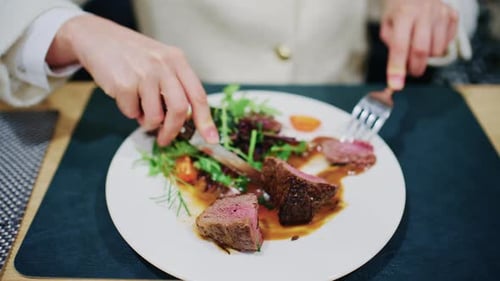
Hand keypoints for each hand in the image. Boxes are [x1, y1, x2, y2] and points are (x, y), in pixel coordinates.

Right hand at [46, 14, 218, 145]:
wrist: (98, 37)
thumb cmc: (133, 55)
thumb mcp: (161, 60)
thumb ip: (174, 85)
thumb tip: (184, 120)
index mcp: (178, 61)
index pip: (198, 95)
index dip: (206, 121)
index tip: (212, 139)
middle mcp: (164, 65)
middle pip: (180, 110)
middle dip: (173, 130)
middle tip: (165, 139)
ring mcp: (144, 74)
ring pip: (155, 116)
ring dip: (147, 122)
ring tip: (139, 108)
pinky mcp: (124, 84)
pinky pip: (132, 113)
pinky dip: (129, 112)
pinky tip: (124, 96)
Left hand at [380, 0, 457, 89]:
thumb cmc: (399, 10)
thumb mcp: (387, 23)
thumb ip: (391, 44)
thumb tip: (398, 69)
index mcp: (404, 13)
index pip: (400, 45)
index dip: (397, 67)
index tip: (396, 85)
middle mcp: (424, 12)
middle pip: (422, 50)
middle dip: (415, 68)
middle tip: (411, 72)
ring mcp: (441, 13)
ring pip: (437, 49)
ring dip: (427, 57)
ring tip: (419, 48)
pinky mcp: (453, 15)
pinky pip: (448, 42)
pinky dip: (438, 47)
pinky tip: (431, 38)